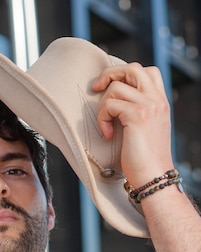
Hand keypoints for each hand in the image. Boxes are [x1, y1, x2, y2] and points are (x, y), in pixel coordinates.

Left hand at [92, 62, 174, 188]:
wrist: (154, 178)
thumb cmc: (144, 161)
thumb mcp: (144, 131)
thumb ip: (137, 113)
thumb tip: (115, 104)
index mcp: (160, 102)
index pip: (146, 72)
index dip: (125, 74)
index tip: (110, 88)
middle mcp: (157, 100)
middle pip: (132, 69)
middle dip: (110, 74)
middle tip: (96, 89)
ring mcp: (148, 106)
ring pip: (116, 87)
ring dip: (103, 106)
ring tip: (105, 126)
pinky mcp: (137, 116)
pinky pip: (110, 104)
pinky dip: (103, 118)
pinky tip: (107, 134)